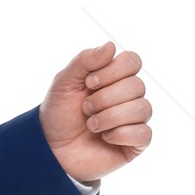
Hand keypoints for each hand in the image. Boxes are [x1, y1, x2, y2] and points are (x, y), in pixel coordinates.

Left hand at [39, 40, 152, 182]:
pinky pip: (144, 133)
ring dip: (110, 117)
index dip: (113, 71)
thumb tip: (111, 45)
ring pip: (143, 108)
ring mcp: (134, 119)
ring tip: (91, 125)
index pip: (133, 61)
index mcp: (115, 78)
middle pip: (137, 86)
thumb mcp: (64, 82)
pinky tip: (104, 137)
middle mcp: (129, 96)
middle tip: (85, 108)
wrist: (50, 148)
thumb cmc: (59, 113)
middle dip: (105, 98)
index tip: (89, 82)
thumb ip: (85, 60)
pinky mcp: (135, 143)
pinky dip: (120, 134)